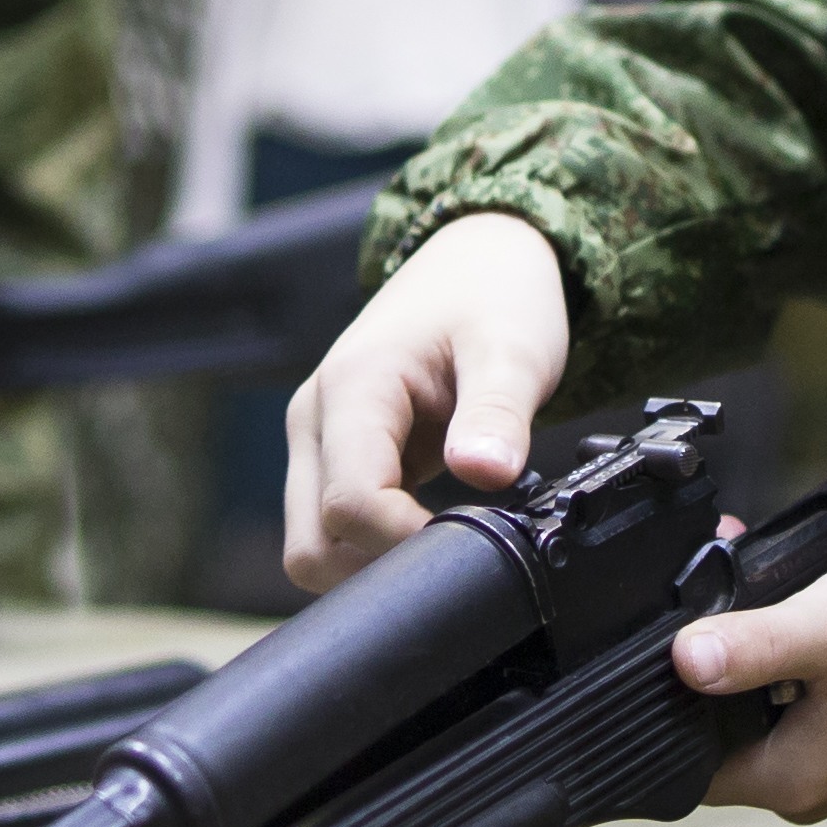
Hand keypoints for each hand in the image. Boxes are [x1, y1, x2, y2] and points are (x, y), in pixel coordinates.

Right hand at [282, 210, 568, 593]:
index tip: (468, 543)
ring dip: (374, 560)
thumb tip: (484, 474)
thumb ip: (498, 412)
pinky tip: (432, 528)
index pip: (349, 505)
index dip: (404, 542)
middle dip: (379, 565)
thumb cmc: (493, 296)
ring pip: (315, 544)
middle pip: (312, 543)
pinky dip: (376, 546)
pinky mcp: (333, 460)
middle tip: (457, 552)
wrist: (477, 261)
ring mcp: (317, 443)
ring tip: (449, 536)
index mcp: (351, 389)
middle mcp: (314, 421)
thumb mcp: (514, 348)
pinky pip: (334, 529)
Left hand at [675, 542, 826, 822]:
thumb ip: (751, 646)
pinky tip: (780, 604)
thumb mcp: (825, 629)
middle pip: (715, 731)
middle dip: (706, 666)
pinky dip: (778, 656)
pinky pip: (788, 696)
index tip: (664, 647)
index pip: (686, 762)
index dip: (668, 705)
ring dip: (741, 654)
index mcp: (790, 781)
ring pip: (750, 708)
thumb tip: (682, 659)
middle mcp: (805, 784)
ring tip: (739, 588)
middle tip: (706, 603)